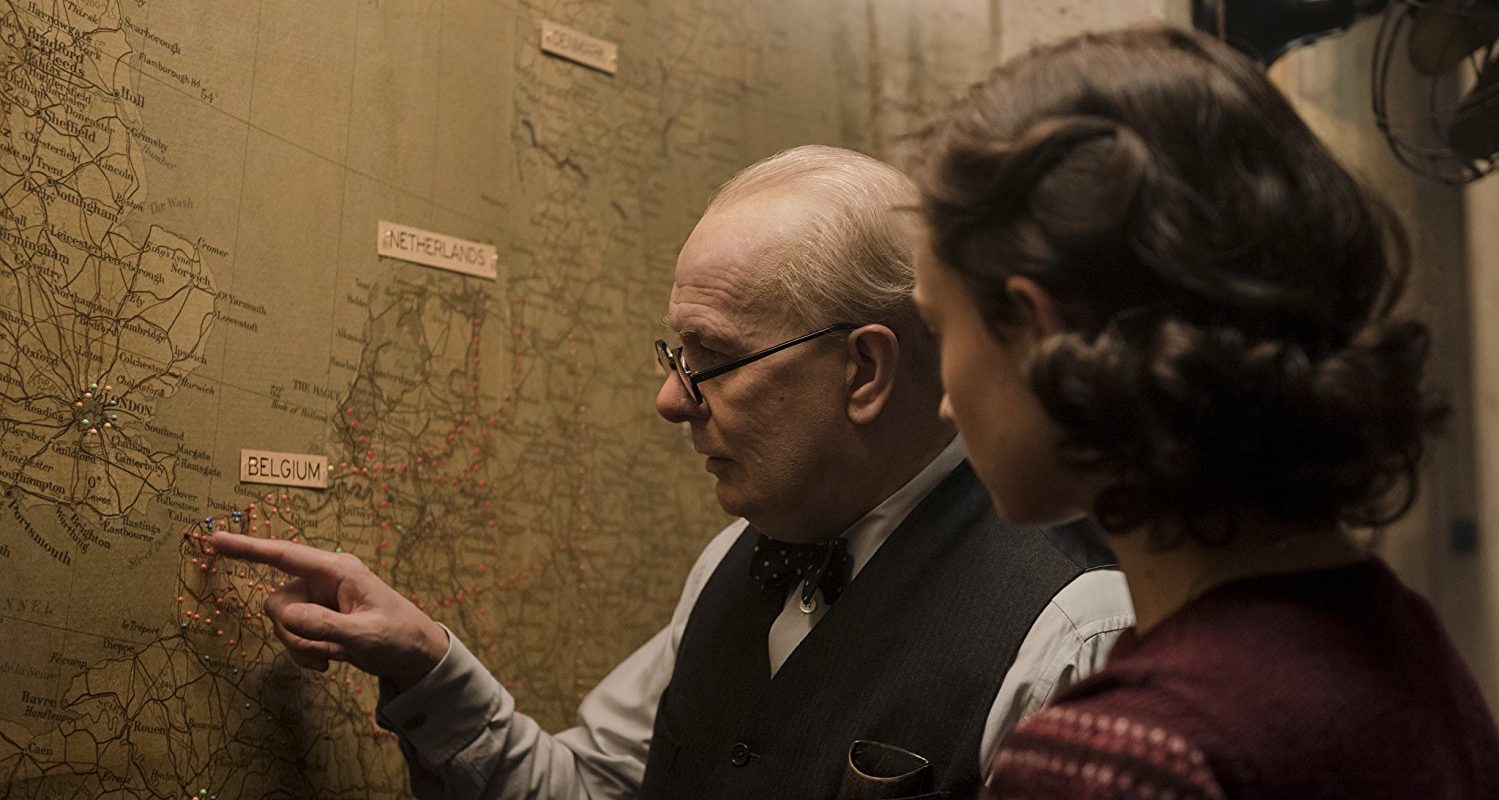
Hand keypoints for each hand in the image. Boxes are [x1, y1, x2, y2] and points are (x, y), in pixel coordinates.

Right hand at [210, 531, 449, 690]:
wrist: (415, 656)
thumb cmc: (398, 637)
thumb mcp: (365, 635)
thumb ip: (325, 625)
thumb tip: (286, 616)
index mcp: (338, 571)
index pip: (286, 555)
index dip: (249, 549)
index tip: (216, 540)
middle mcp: (325, 581)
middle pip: (279, 602)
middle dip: (293, 632)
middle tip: (323, 650)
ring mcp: (320, 600)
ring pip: (283, 622)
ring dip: (301, 646)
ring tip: (332, 656)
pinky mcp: (318, 619)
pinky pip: (292, 634)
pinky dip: (304, 651)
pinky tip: (328, 661)